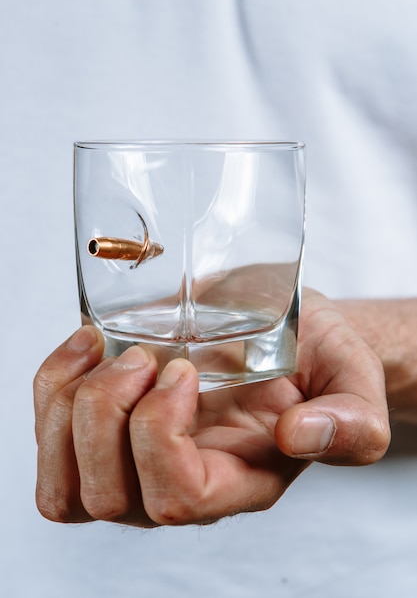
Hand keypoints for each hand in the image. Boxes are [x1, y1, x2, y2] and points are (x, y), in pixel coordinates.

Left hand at [34, 289, 389, 526]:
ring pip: (63, 484)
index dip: (160, 436)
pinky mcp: (108, 428)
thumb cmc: (316, 356)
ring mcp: (137, 461)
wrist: (287, 332)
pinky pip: (48, 434)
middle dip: (106, 416)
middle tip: (142, 358)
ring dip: (67, 407)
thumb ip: (350, 420)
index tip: (182, 370)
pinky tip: (88, 344)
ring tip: (108, 351)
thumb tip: (300, 436)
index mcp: (241, 480)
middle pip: (106, 498)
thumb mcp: (353, 379)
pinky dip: (52, 385)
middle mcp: (180, 484)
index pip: (178, 500)